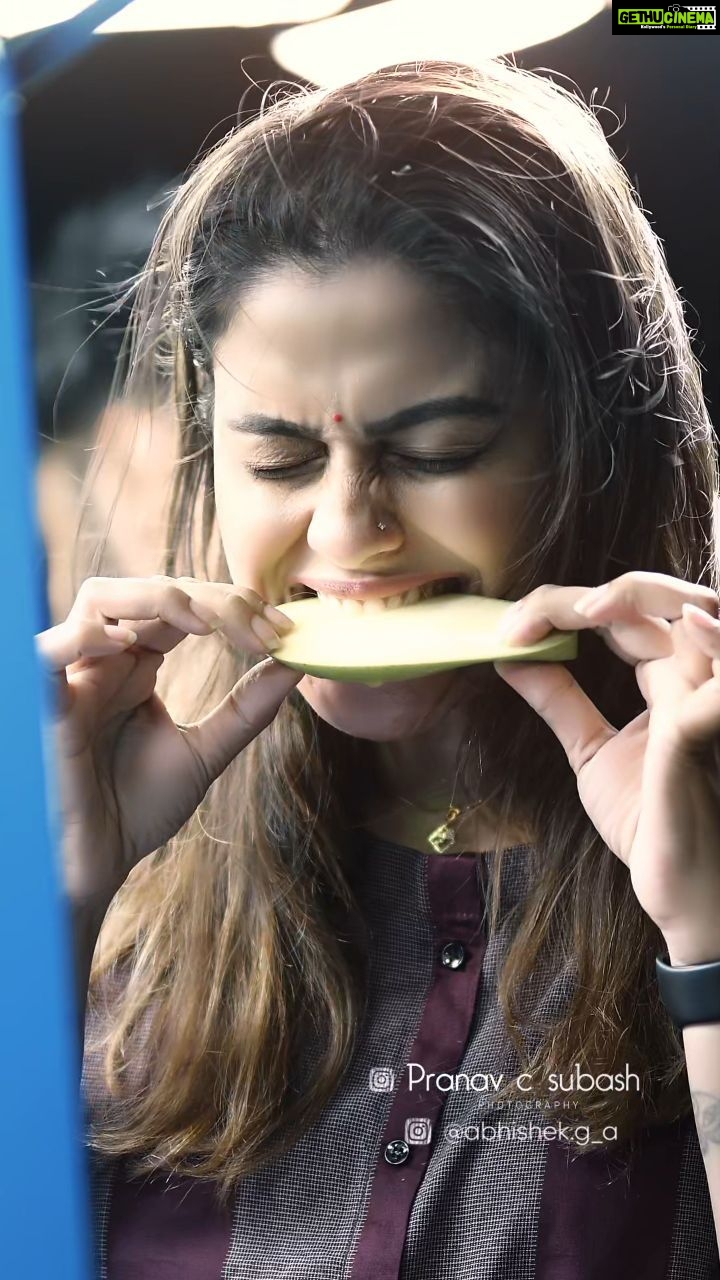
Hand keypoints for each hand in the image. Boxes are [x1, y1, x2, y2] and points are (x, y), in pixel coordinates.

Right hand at [35, 575, 299, 905]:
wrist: (98, 864)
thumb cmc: (138, 809)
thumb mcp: (206, 752)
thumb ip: (247, 708)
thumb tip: (297, 663)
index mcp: (138, 665)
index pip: (183, 605)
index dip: (233, 605)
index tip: (281, 631)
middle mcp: (106, 661)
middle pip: (150, 590)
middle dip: (209, 597)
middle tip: (257, 625)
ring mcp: (75, 678)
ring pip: (98, 597)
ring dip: (155, 597)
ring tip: (204, 623)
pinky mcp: (46, 707)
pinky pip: (46, 651)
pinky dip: (86, 636)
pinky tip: (131, 647)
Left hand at [493, 571, 719, 964]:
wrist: (684, 894)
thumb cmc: (654, 824)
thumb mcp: (593, 753)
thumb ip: (561, 703)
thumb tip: (509, 660)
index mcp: (669, 679)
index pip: (624, 614)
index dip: (563, 607)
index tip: (508, 630)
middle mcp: (696, 682)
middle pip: (662, 600)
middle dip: (597, 593)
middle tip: (527, 619)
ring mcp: (706, 709)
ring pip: (702, 620)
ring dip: (641, 601)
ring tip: (584, 609)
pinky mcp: (701, 742)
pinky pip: (707, 696)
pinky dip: (706, 650)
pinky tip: (677, 630)